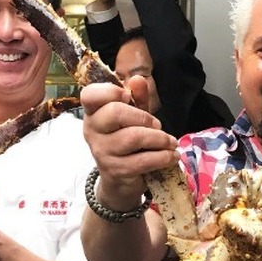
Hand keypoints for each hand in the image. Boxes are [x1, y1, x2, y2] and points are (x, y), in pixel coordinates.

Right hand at [81, 76, 178, 210]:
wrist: (119, 181)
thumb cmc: (126, 143)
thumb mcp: (133, 118)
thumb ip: (137, 99)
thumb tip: (138, 79)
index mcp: (93, 113)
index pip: (90, 95)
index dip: (110, 91)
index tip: (128, 97)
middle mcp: (92, 131)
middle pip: (115, 112)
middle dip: (144, 117)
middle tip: (157, 126)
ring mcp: (102, 152)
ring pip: (133, 137)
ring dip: (159, 139)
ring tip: (170, 142)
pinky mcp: (116, 171)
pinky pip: (143, 160)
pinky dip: (163, 157)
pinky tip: (171, 156)